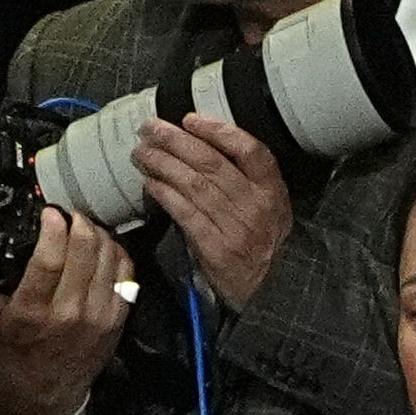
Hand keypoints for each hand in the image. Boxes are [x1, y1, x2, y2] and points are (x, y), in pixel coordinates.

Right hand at [0, 206, 127, 414]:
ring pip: (111, 261)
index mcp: (32, 309)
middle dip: (79, 224)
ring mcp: (100, 317)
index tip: (50, 212)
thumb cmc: (11, 350)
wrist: (43, 393)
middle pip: (87, 253)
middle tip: (70, 215)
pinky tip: (106, 248)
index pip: (51, 258)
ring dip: (101, 236)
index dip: (54, 228)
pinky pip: (127, 277)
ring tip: (86, 228)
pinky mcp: (118, 321)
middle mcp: (71, 312)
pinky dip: (119, 256)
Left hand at [136, 115, 293, 304]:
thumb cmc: (265, 247)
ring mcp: (236, 228)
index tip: (190, 119)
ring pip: (193, 184)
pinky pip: (185, 213)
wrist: (274, 295)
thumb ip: (245, 183)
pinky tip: (150, 184)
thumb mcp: (270, 212)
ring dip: (162, 164)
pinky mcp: (216, 248)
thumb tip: (199, 149)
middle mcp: (256, 207)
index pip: (250, 151)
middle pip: (212, 163)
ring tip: (142, 153)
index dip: (218, 131)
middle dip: (175, 141)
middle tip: (150, 129)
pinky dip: (165, 194)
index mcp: (273, 193)